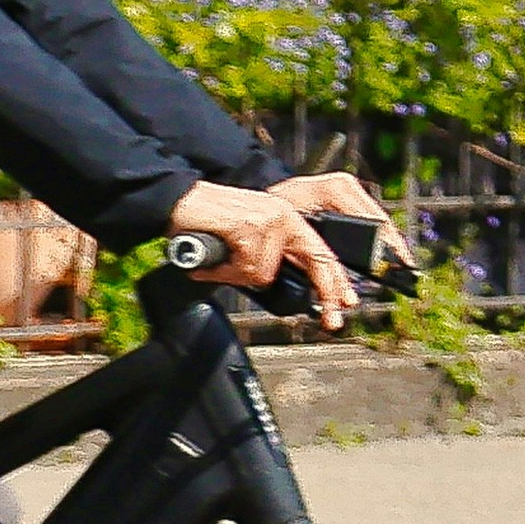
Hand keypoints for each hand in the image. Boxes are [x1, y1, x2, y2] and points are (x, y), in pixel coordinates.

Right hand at [164, 179, 362, 324]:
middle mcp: (285, 216)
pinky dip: (224, 271)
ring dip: (237, 275)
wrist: (178, 201)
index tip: (346, 303)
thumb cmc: (206, 223)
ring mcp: (270, 218)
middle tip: (331, 322)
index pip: (321, 252)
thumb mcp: (246, 241)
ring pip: (264, 272)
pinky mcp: (251, 224)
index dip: (335, 280)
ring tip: (219, 260)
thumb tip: (273, 284)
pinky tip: (214, 258)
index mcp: (288, 220)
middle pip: (319, 259)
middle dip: (329, 292)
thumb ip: (266, 259)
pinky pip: (244, 267)